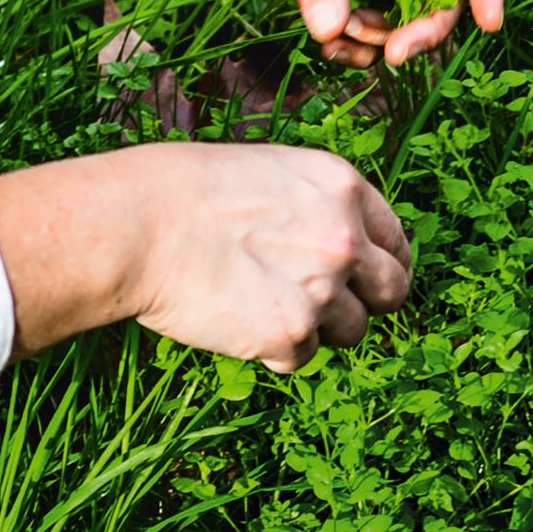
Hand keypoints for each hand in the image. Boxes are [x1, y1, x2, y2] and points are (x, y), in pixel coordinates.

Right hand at [129, 145, 410, 370]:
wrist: (136, 226)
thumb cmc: (181, 192)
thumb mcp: (268, 173)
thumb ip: (314, 207)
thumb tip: (340, 244)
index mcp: (342, 188)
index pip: (396, 241)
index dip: (384, 266)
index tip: (369, 283)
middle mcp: (345, 238)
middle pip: (393, 291)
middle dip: (368, 304)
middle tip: (331, 309)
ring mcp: (323, 289)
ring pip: (351, 330)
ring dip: (315, 328)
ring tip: (260, 305)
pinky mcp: (291, 333)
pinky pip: (302, 358)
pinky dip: (273, 350)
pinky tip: (236, 322)